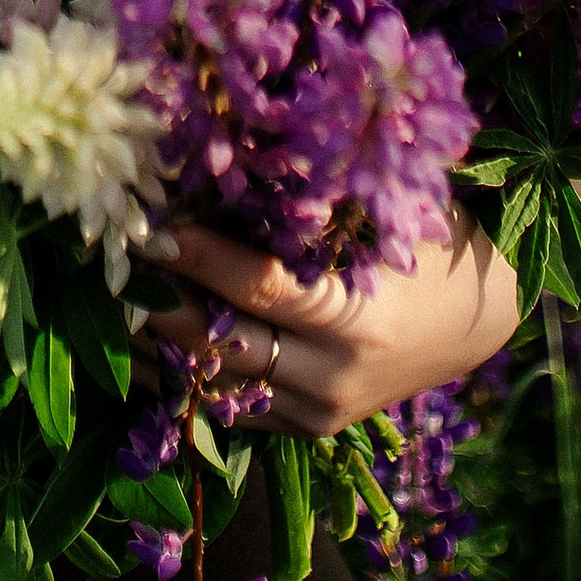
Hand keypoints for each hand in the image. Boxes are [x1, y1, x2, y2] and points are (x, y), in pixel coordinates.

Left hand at [133, 212, 519, 437]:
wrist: (478, 320)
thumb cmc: (433, 243)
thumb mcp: (387, 214)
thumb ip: (321, 197)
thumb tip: (233, 152)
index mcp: (359, 318)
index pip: (258, 287)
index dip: (198, 257)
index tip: (147, 225)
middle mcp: (334, 376)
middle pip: (223, 343)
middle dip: (157, 304)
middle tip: (101, 262)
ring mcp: (319, 412)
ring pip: (216, 384)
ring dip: (156, 346)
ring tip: (101, 302)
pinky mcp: (307, 429)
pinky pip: (231, 405)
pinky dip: (182, 375)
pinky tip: (138, 341)